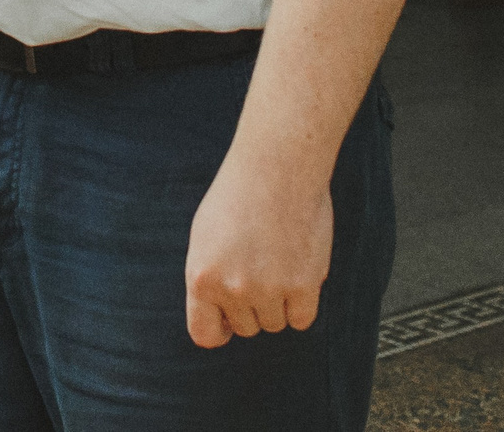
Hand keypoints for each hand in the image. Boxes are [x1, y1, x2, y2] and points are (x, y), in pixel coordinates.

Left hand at [184, 153, 331, 345]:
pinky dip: (302, 303)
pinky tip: (298, 271)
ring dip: (279, 302)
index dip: (219, 329)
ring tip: (277, 262)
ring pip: (275, 323)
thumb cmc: (239, 195)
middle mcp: (232, 288)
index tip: (228, 319)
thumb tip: (218, 314)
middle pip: (246, 328)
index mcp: (200, 277)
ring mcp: (268, 290)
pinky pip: (302, 320)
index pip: (204, 335)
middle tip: (260, 267)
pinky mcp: (302, 286)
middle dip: (252, 305)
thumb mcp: (204, 237)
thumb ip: (209, 278)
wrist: (276, 167)